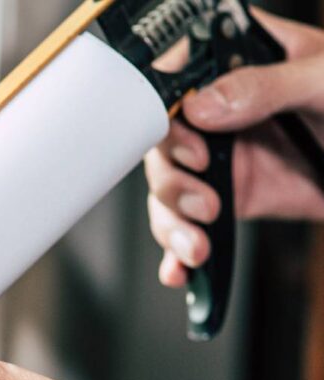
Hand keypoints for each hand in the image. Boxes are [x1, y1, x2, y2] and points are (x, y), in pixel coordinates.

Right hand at [145, 9, 323, 287]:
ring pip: (169, 190)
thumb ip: (266, 86)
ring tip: (197, 244)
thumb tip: (202, 105)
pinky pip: (190, 223)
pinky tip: (179, 268)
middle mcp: (222, 111)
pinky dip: (178, 250)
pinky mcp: (233, 197)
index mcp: (238, 63)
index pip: (176, 79)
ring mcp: (224, 157)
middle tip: (203, 201)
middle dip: (173, 182)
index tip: (193, 145)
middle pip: (162, 144)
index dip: (167, 115)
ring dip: (173, 223)